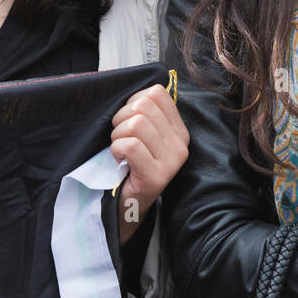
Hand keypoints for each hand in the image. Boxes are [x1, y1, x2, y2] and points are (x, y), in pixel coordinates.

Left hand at [110, 84, 188, 244]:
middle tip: (120, 137)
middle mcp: (181, 144)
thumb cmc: (130, 165)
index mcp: (179, 129)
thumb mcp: (144, 136)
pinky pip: (130, 146)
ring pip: (136, 124)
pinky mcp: (157, 176)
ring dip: (117, 135)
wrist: (127, 206)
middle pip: (144, 106)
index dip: (133, 101)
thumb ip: (145, 113)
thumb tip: (135, 90)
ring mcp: (172, 161)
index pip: (157, 93)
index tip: (128, 120)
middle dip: (121, 118)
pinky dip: (117, 149)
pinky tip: (119, 160)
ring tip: (120, 149)